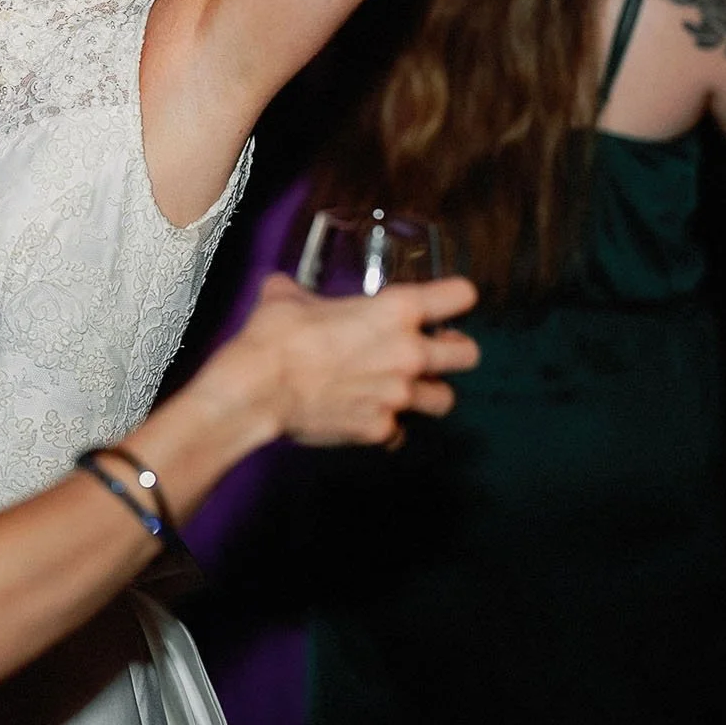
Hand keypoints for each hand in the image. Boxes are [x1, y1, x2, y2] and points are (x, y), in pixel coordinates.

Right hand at [239, 274, 479, 447]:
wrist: (257, 389)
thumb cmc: (275, 337)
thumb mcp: (287, 297)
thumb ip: (301, 294)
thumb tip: (285, 291)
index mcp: (396, 311)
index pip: (460, 296)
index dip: (454, 298)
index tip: (445, 303)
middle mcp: (409, 354)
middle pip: (468, 355)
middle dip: (454, 352)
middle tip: (433, 351)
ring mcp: (398, 397)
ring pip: (444, 400)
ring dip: (427, 394)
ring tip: (404, 389)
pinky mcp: (379, 430)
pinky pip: (398, 432)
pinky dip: (386, 427)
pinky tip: (366, 417)